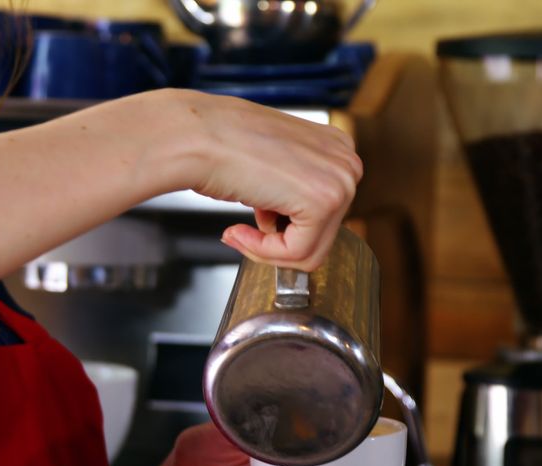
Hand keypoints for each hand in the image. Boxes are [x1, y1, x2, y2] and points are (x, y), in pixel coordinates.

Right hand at [150, 90, 362, 270]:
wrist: (195, 137)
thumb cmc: (219, 146)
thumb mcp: (272, 165)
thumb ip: (293, 189)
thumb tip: (292, 220)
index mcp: (336, 149)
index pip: (321, 215)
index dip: (282, 227)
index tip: (253, 223)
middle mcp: (346, 162)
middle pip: (320, 235)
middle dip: (277, 240)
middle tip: (242, 229)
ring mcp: (341, 181)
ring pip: (310, 250)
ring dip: (269, 248)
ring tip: (240, 229)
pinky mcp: (324, 202)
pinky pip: (298, 253)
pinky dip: (264, 251)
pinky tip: (240, 230)